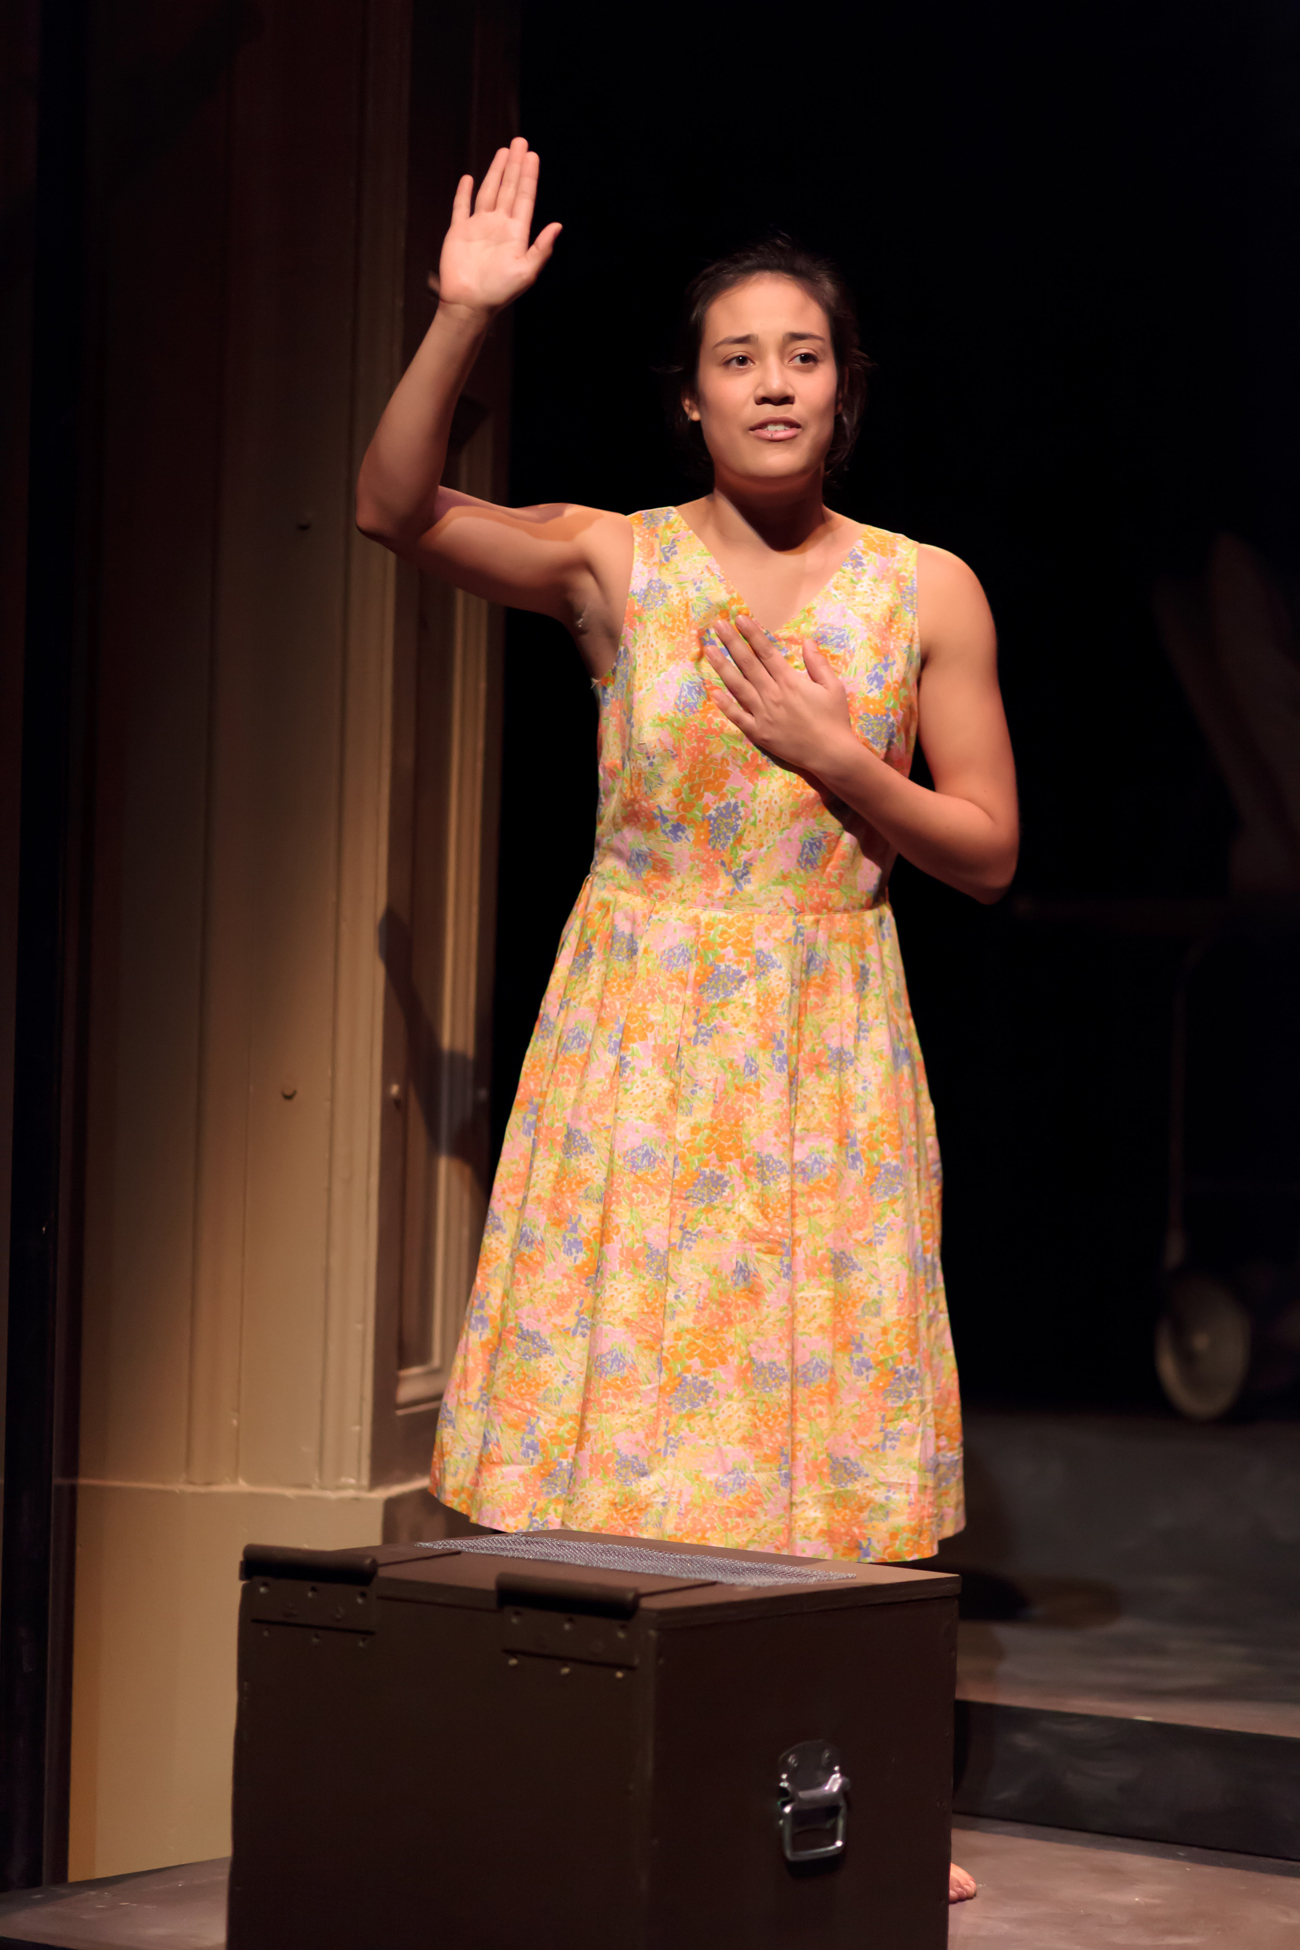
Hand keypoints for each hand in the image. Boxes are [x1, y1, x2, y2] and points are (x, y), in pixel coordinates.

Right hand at [437, 137, 561, 315]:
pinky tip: (469, 178)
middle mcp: (498, 226)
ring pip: (488, 192)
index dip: (529, 176)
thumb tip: (558, 225)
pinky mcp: (458, 232)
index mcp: (516, 234)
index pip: (524, 198)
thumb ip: (542, 248)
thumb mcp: (527, 272)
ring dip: (495, 172)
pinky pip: (461, 207)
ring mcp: (478, 227)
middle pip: (508, 189)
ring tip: (503, 152)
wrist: (469, 304)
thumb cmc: (499, 292)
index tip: (533, 156)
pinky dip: (464, 193)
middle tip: (520, 142)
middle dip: (515, 166)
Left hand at [701, 614, 859, 777]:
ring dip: (722, 666)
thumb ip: (818, 663)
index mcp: (790, 681)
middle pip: (747, 664)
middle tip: (718, 625)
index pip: (766, 652)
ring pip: (737, 686)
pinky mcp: (758, 732)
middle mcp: (772, 694)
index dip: (752, 634)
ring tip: (708, 649)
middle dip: (731, 642)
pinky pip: (737, 716)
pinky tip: (712, 691)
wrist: (830, 754)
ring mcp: (762, 714)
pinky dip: (724, 704)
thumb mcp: (833, 687)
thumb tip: (807, 641)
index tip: (739, 618)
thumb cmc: (834, 719)